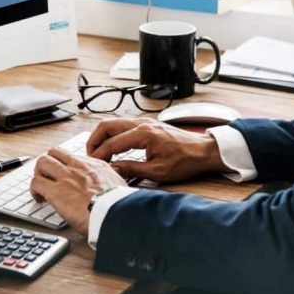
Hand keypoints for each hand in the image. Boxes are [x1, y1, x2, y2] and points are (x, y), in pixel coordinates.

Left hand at [30, 148, 127, 234]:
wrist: (114, 213)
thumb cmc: (118, 204)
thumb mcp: (120, 184)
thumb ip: (113, 179)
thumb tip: (114, 182)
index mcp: (94, 165)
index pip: (73, 156)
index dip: (65, 164)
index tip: (65, 173)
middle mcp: (78, 167)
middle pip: (54, 152)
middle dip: (48, 163)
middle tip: (48, 175)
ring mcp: (65, 177)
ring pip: (42, 162)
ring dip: (39, 173)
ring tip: (40, 185)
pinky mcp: (55, 191)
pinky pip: (36, 182)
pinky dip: (34, 190)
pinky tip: (38, 198)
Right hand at [87, 118, 225, 182]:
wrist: (203, 151)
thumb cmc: (185, 161)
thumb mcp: (158, 172)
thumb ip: (132, 169)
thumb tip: (112, 170)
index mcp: (144, 134)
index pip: (112, 143)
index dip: (99, 155)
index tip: (92, 165)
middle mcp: (142, 123)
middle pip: (107, 125)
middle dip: (94, 140)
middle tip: (90, 156)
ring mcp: (144, 122)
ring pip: (113, 123)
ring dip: (102, 136)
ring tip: (98, 153)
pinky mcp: (147, 125)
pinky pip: (122, 126)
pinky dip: (112, 135)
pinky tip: (112, 148)